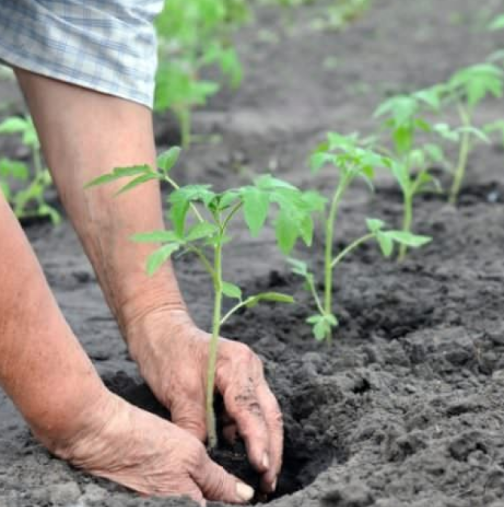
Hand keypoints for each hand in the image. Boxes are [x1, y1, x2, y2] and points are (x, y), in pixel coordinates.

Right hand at [40, 390, 254, 504]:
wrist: (100, 435)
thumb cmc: (147, 442)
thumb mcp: (190, 456)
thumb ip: (218, 482)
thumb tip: (244, 497)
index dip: (234, 503)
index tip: (249, 494)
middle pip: (204, 506)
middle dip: (221, 499)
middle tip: (234, 487)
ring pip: (192, 503)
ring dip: (206, 497)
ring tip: (216, 483)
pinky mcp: (146, 503)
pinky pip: (175, 502)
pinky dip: (187, 495)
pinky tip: (190, 481)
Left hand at [128, 309, 282, 492]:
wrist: (159, 329)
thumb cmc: (167, 353)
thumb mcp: (178, 393)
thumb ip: (194, 426)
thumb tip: (205, 462)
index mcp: (237, 364)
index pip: (252, 409)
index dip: (259, 441)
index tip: (262, 469)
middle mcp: (249, 367)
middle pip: (269, 412)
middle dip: (272, 448)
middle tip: (269, 482)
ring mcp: (247, 373)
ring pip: (263, 413)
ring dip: (263, 442)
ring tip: (261, 474)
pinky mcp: (239, 381)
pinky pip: (248, 410)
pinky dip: (246, 431)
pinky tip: (241, 452)